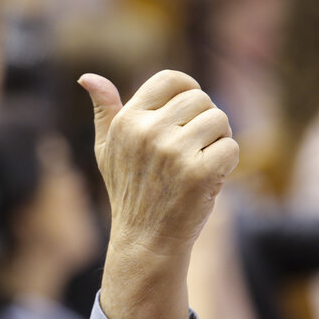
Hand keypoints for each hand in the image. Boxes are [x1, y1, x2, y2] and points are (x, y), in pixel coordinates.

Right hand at [79, 70, 237, 318]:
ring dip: (219, 140)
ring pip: (220, 120)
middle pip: (201, 99)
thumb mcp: (107, 149)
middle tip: (196, 146)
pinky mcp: (198, 173)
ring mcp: (172, 151)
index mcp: (127, 121)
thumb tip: (86, 77)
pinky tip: (210, 179)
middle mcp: (146, 131)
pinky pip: (231, 147)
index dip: (189, 88)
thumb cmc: (129, 191)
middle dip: (206, 120)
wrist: (145, 241)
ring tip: (201, 161)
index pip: (170, 79)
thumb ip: (104, 110)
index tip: (192, 110)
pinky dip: (228, 163)